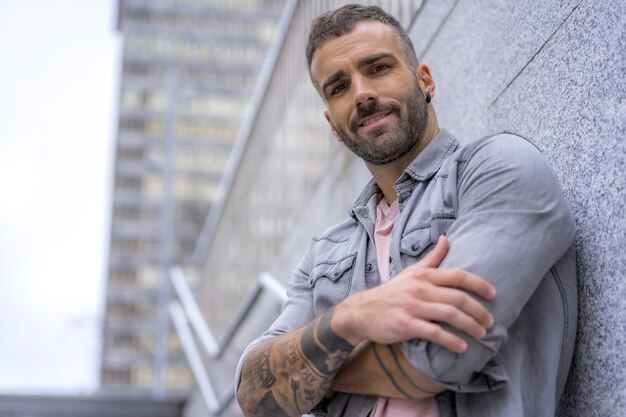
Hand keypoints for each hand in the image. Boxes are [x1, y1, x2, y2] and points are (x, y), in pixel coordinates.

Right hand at [331, 235, 495, 351]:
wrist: (361, 311)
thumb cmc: (391, 292)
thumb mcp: (411, 272)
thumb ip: (432, 258)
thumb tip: (447, 238)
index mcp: (423, 275)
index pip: (457, 275)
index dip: (479, 284)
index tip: (494, 294)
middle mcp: (419, 289)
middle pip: (458, 297)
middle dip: (479, 311)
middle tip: (490, 322)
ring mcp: (412, 307)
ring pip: (449, 314)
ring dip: (470, 326)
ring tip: (481, 334)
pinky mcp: (405, 325)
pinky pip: (433, 333)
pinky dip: (451, 341)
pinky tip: (462, 347)